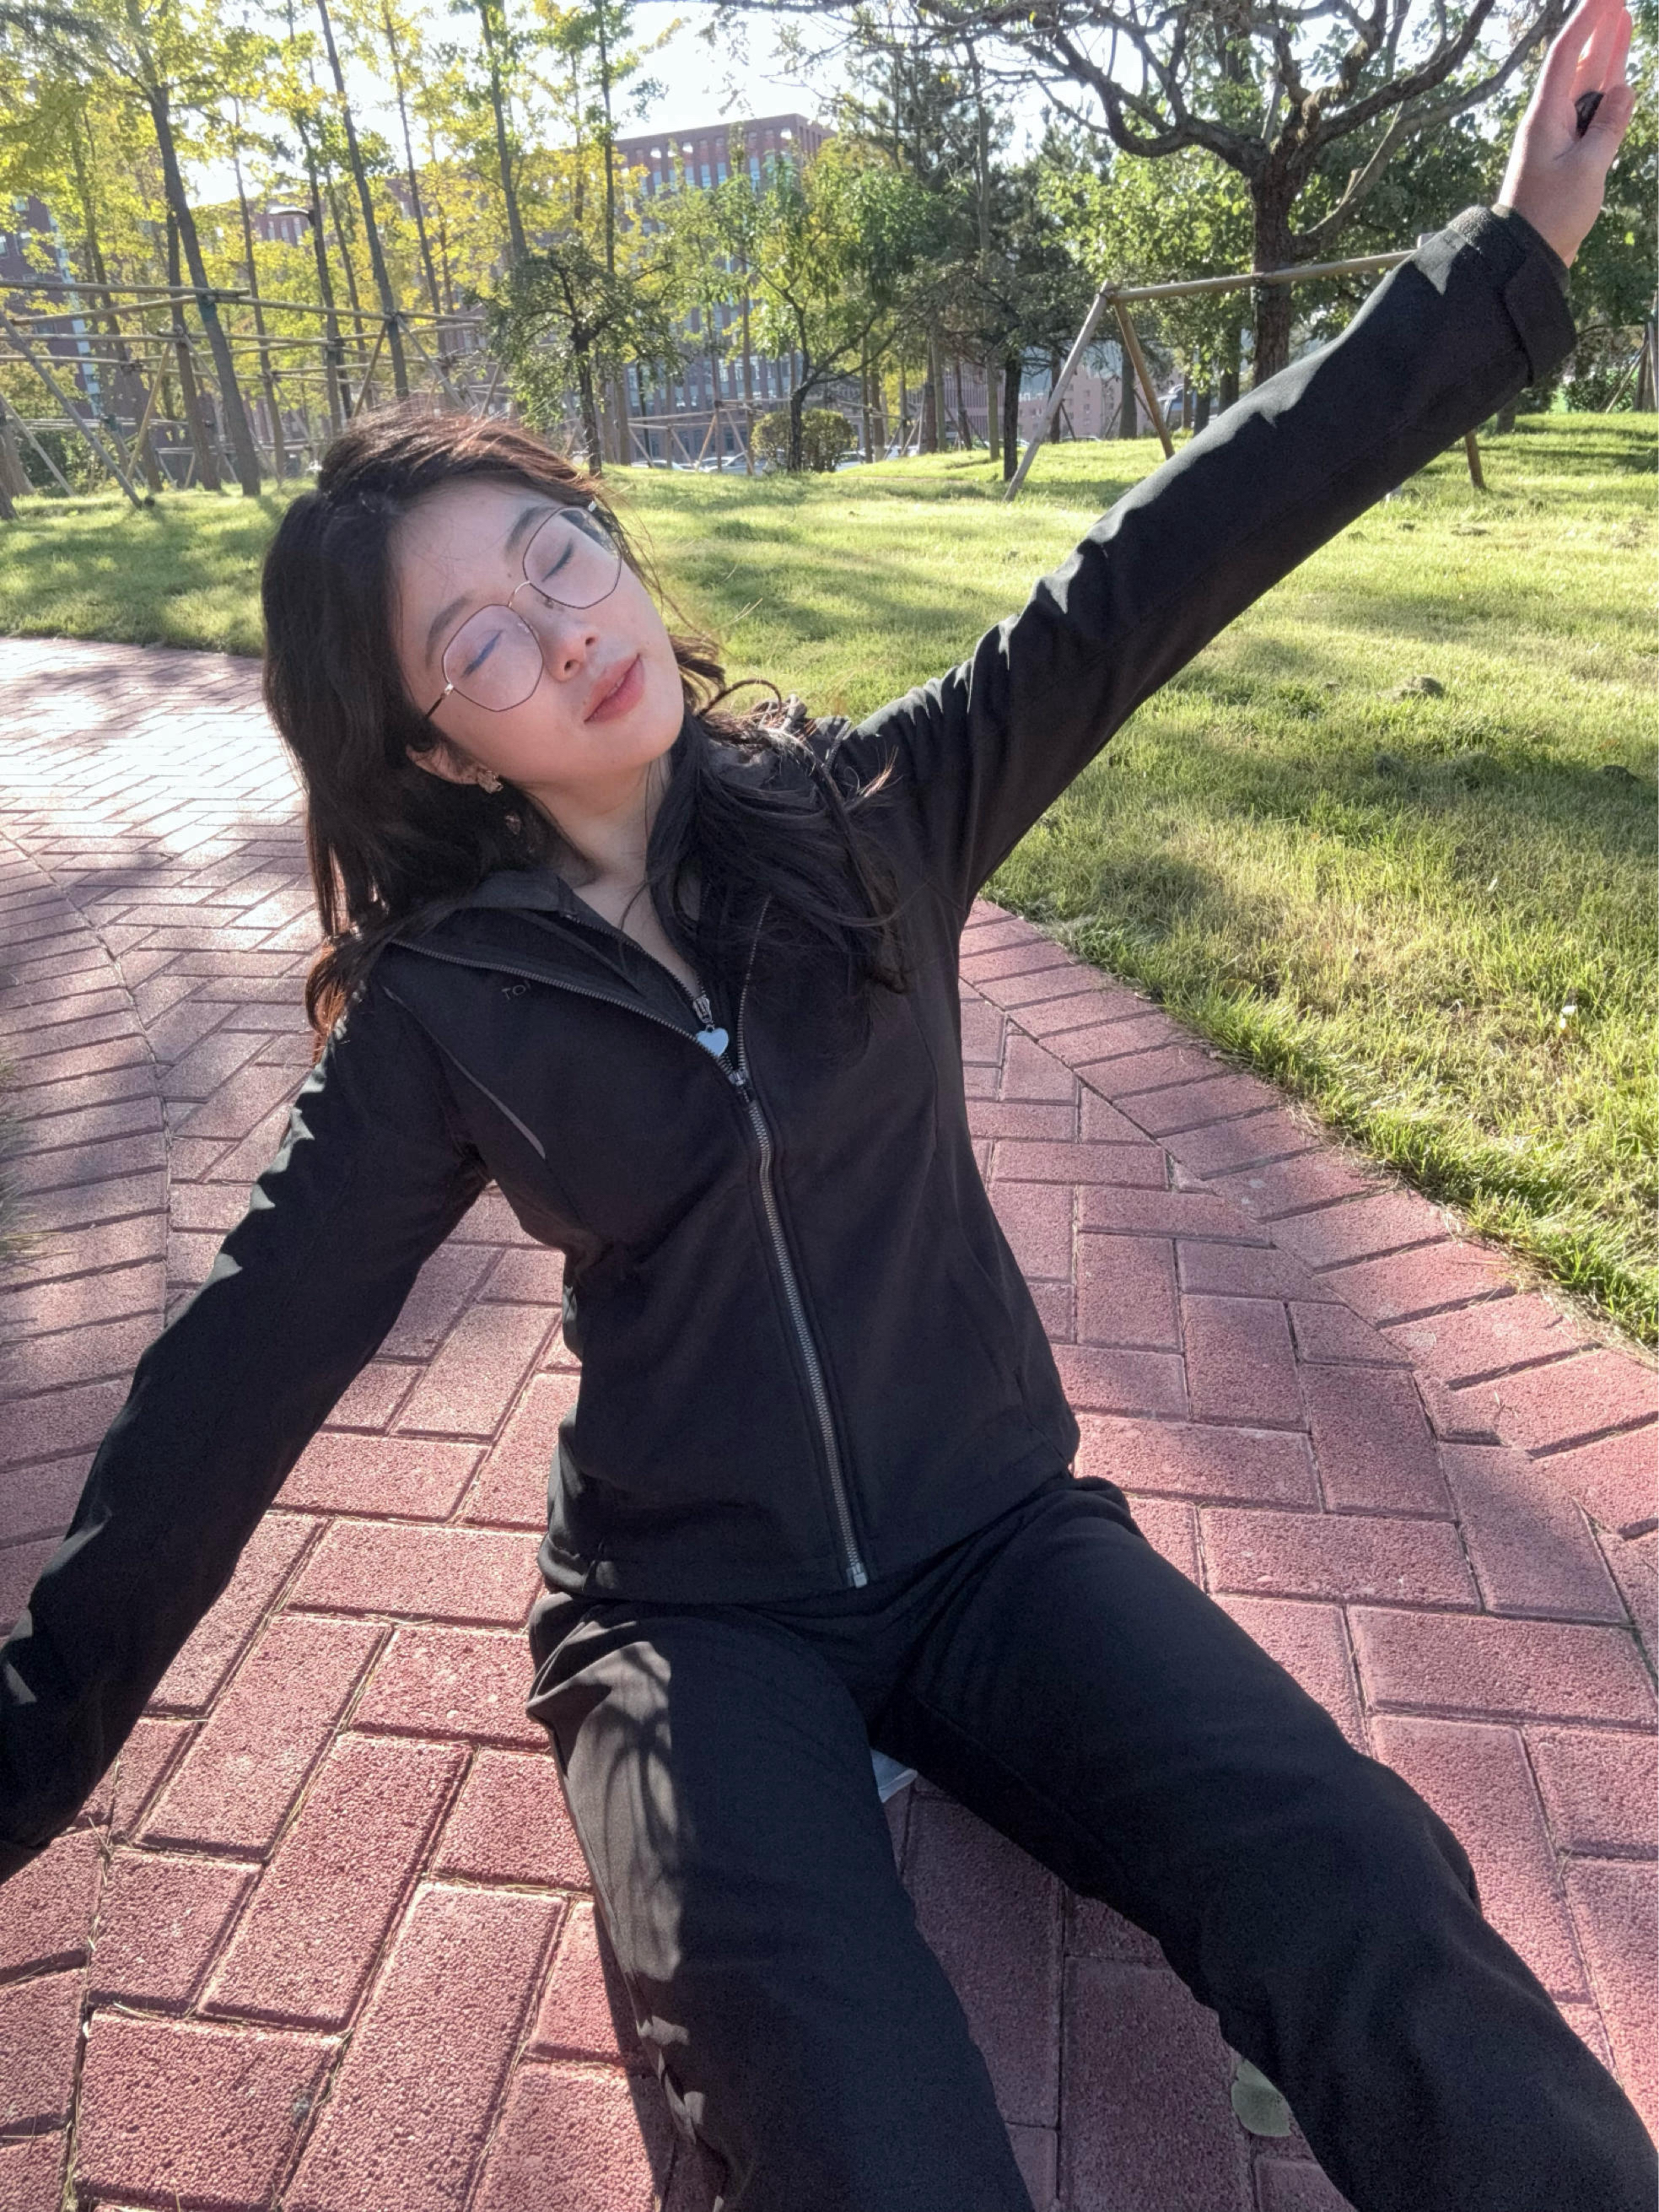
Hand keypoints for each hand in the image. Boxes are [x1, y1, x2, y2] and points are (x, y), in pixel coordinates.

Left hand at [1496, 0, 1635, 265]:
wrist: (1526, 256)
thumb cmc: (1551, 216)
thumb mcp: (1587, 169)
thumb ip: (1608, 127)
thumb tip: (1622, 91)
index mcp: (1546, 116)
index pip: (1568, 52)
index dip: (1587, 17)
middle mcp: (1550, 119)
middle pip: (1578, 60)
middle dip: (1598, 25)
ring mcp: (1558, 134)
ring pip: (1586, 83)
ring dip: (1604, 50)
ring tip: (1621, 16)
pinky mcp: (1567, 151)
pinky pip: (1590, 110)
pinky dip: (1605, 88)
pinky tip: (1618, 72)